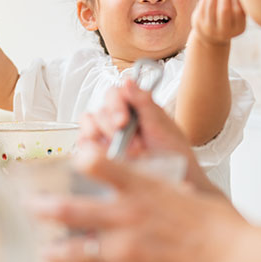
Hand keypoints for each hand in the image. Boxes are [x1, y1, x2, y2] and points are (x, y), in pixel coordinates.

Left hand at [31, 147, 246, 261]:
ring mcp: (125, 248)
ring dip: (56, 248)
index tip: (69, 155)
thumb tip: (129, 177)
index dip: (78, 157)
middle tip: (30, 205)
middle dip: (44, 206)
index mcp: (141, 188)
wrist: (231, 259)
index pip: (98, 163)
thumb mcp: (180, 186)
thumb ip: (148, 181)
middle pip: (71, 208)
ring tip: (46, 250)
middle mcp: (127, 215)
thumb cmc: (212, 221)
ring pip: (75, 248)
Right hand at [78, 80, 193, 159]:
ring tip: (123, 154)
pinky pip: (84, 144)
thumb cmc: (173, 153)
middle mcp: (118, 117)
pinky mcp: (98, 150)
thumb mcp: (162, 127)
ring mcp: (107, 134)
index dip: (116, 106)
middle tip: (133, 146)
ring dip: (104, 139)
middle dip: (113, 129)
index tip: (123, 122)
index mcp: (135, 106)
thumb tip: (128, 81)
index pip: (114, 94)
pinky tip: (108, 157)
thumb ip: (145, 103)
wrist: (176, 180)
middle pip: (100, 111)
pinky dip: (92, 149)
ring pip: (89, 125)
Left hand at [191, 0, 245, 45]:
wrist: (211, 37)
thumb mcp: (237, 15)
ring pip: (211, 6)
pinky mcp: (198, 23)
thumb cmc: (228, 20)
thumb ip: (237, 1)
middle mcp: (224, 32)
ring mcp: (210, 29)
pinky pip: (201, 6)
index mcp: (238, 29)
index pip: (239, 11)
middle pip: (224, 10)